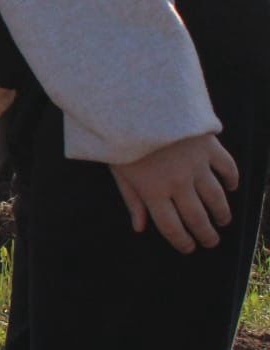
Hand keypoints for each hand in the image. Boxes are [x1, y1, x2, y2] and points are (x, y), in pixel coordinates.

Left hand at [109, 132, 238, 253]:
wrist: (136, 102)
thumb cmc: (119, 137)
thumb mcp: (118, 170)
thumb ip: (132, 199)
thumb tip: (139, 228)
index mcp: (152, 191)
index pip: (171, 227)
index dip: (182, 242)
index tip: (189, 248)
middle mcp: (177, 183)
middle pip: (197, 218)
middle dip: (206, 235)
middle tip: (211, 241)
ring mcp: (196, 165)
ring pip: (216, 198)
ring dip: (221, 213)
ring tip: (222, 221)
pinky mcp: (209, 146)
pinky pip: (227, 167)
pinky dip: (231, 179)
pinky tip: (230, 187)